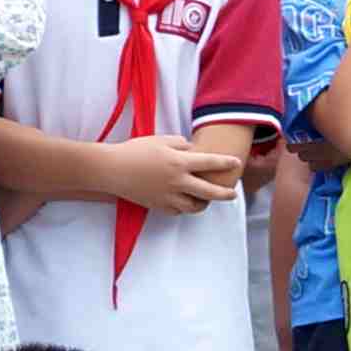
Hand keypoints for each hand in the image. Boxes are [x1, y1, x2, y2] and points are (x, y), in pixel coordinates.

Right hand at [104, 132, 249, 215]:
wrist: (113, 169)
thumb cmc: (135, 150)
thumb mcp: (160, 140)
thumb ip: (180, 144)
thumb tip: (193, 150)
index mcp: (179, 162)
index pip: (210, 162)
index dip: (225, 162)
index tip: (237, 163)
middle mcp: (177, 181)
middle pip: (209, 192)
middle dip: (225, 194)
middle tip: (233, 194)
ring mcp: (168, 196)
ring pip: (194, 207)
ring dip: (204, 204)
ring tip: (207, 200)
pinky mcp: (158, 206)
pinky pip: (177, 211)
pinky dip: (183, 208)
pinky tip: (185, 202)